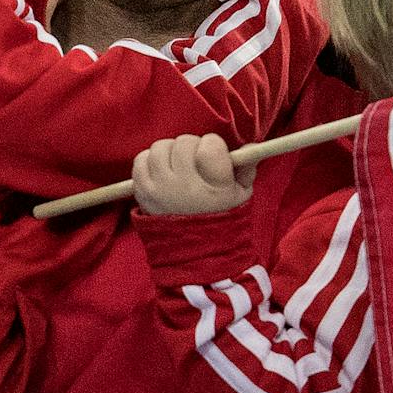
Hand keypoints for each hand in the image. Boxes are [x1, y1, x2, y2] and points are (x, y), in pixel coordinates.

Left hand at [133, 134, 253, 216]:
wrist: (194, 249)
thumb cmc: (220, 216)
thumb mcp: (241, 194)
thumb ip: (246, 168)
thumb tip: (251, 145)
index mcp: (215, 188)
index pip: (210, 146)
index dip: (212, 144)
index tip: (212, 154)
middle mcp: (186, 188)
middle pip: (184, 143)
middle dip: (192, 147)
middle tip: (195, 161)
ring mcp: (161, 190)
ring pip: (161, 147)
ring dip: (170, 151)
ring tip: (178, 166)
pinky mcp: (142, 193)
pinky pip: (141, 160)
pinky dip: (150, 161)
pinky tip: (162, 172)